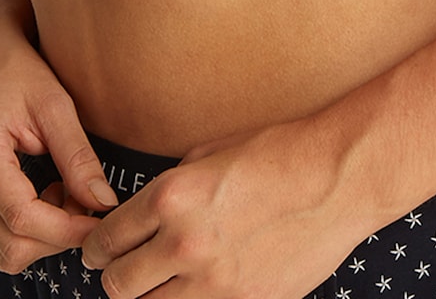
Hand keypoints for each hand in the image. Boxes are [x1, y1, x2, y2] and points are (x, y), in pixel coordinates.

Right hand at [0, 10, 119, 273]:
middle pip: (10, 245)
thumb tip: (104, 204)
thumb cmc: (20, 68)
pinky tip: (49, 191)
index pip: (23, 218)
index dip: (67, 230)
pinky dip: (27, 227)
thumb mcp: (55, 105)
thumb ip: (78, 157)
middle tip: (89, 203)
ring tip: (69, 192)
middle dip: (57, 236)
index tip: (103, 221)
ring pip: (0, 247)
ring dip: (42, 235)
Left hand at [81, 120, 371, 298]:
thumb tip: (148, 212)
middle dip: (116, 276)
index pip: (107, 239)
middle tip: (123, 269)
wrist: (338, 178)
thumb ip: (174, 186)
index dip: (97, 247)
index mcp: (172, 197)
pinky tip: (197, 289)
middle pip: (118, 286)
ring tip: (160, 283)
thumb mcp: (212, 152)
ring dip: (151, 296)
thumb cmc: (281, 153)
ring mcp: (215, 282)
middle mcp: (184, 243)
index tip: (100, 250)